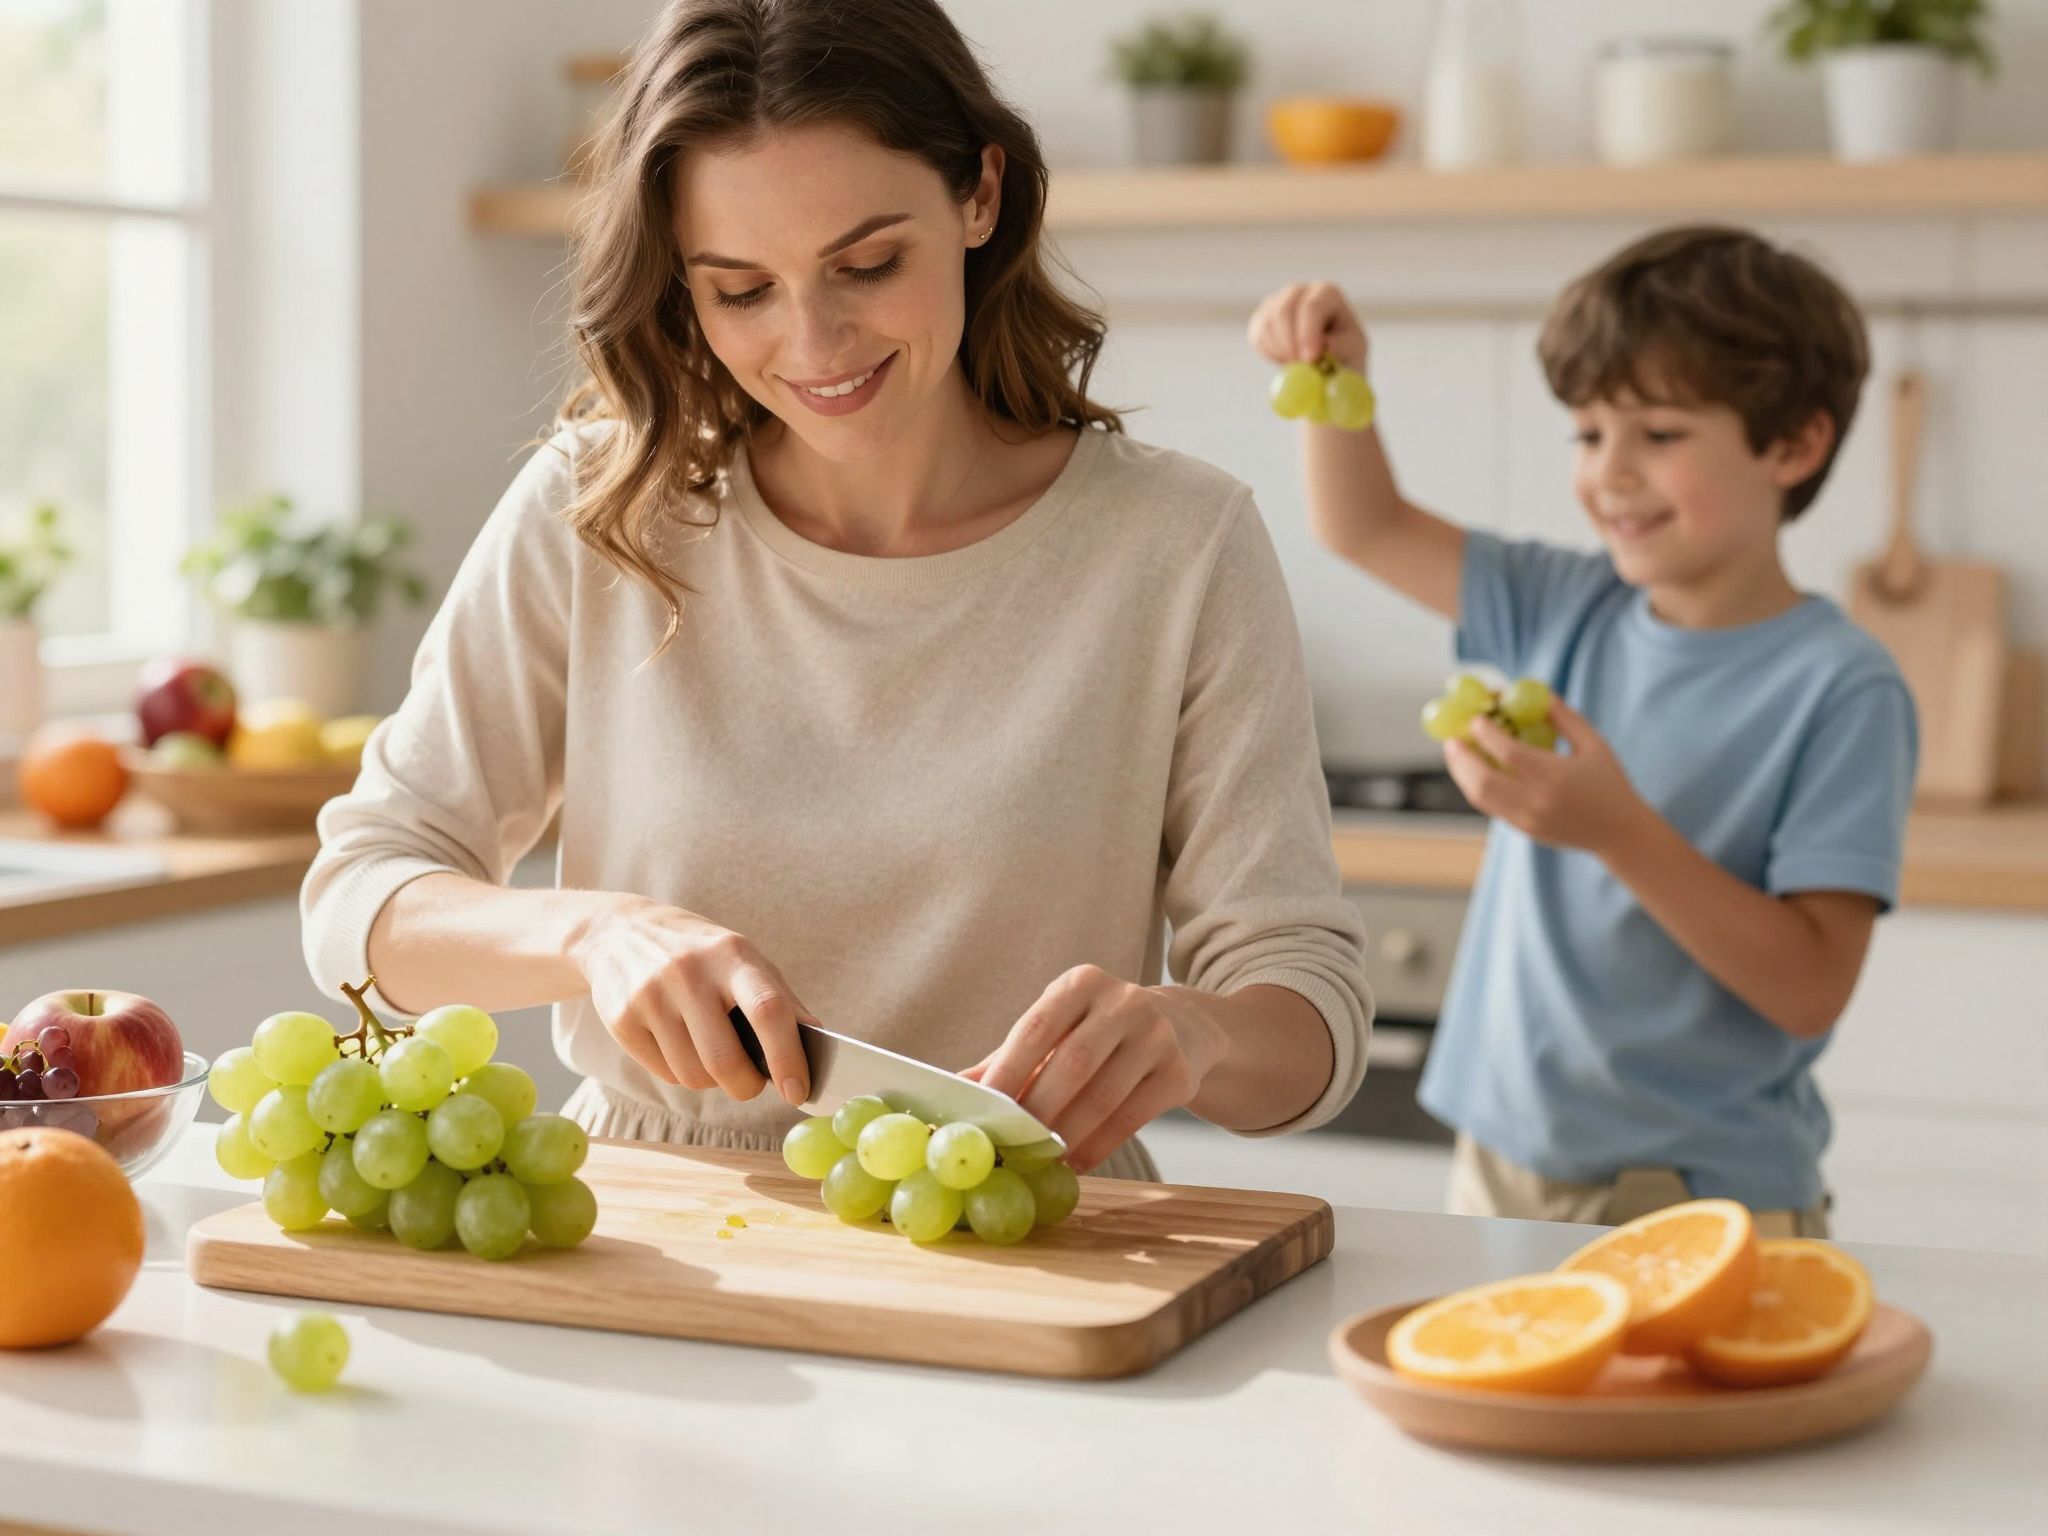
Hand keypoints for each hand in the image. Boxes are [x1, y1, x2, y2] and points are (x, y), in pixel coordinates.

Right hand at [569, 897, 813, 1105]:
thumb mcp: (743, 959)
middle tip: (750, 1082)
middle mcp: (688, 973)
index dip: (787, 1057)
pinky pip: (665, 1074)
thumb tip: (820, 1043)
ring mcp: (650, 996)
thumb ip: (782, 1001)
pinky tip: (679, 1045)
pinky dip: (681, 1072)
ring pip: (693, 1076)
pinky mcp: (621, 1020)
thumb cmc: (700, 953)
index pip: (767, 1011)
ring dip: (711, 1080)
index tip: (797, 1091)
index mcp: (732, 955)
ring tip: (710, 1053)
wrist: (620, 931)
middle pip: (725, 1060)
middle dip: (745, 1086)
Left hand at [962, 966, 1226, 1172]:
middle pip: (1072, 1063)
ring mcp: (1157, 1034)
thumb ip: (1007, 1058)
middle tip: (1010, 1145)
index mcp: (1081, 983)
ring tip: (1040, 1160)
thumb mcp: (1057, 1031)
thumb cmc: (1098, 1033)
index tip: (984, 1108)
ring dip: (1066, 1135)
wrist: (1182, 1028)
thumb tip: (952, 1091)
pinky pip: (1132, 1117)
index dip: (1009, 1069)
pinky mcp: (1179, 1071)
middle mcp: (1123, 1000)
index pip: (1037, 1026)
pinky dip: (1099, 1146)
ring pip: (1103, 1096)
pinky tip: (1077, 1163)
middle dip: (1037, 1109)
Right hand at [1247, 281, 1368, 371]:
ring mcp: (1277, 302)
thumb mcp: (1353, 351)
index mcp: (1327, 293)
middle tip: (1299, 370)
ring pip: (1268, 325)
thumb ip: (1342, 346)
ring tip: (1299, 366)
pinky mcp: (1261, 318)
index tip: (1310, 359)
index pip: (1312, 307)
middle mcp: (1300, 291)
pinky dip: (1270, 354)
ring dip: (1281, 352)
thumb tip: (1325, 345)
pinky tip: (1286, 360)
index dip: (1308, 333)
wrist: (1327, 361)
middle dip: (1290, 344)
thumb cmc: (1344, 352)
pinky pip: (1258, 336)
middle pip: (1284, 311)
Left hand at [1444, 700, 1646, 856]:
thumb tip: (1538, 692)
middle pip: (1482, 780)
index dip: (1486, 734)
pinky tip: (1473, 770)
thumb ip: (1565, 718)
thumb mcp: (1594, 745)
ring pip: (1480, 797)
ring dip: (1462, 773)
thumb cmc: (1609, 782)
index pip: (1508, 753)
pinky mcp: (1523, 830)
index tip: (1475, 718)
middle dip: (1461, 758)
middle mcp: (1536, 801)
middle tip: (1451, 739)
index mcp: (1555, 777)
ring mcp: (1526, 820)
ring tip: (1456, 752)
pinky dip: (1476, 787)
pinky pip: (1490, 807)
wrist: (1620, 833)